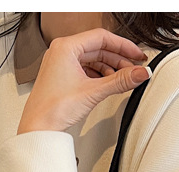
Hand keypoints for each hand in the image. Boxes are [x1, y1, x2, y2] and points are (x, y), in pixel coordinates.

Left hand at [17, 27, 149, 133]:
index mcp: (66, 47)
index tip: (137, 55)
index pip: (101, 37)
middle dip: (118, 59)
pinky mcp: (62, 76)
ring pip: (92, 59)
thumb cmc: (53, 108)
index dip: (123, 45)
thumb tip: (139, 73)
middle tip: (134, 69)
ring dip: (110, 68)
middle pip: (98, 48)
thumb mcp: (93, 92)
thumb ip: (120, 81)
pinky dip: (99, 75)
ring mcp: (61, 64)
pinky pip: (86, 69)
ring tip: (124, 79)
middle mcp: (62, 51)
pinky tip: (109, 84)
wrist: (38, 128)